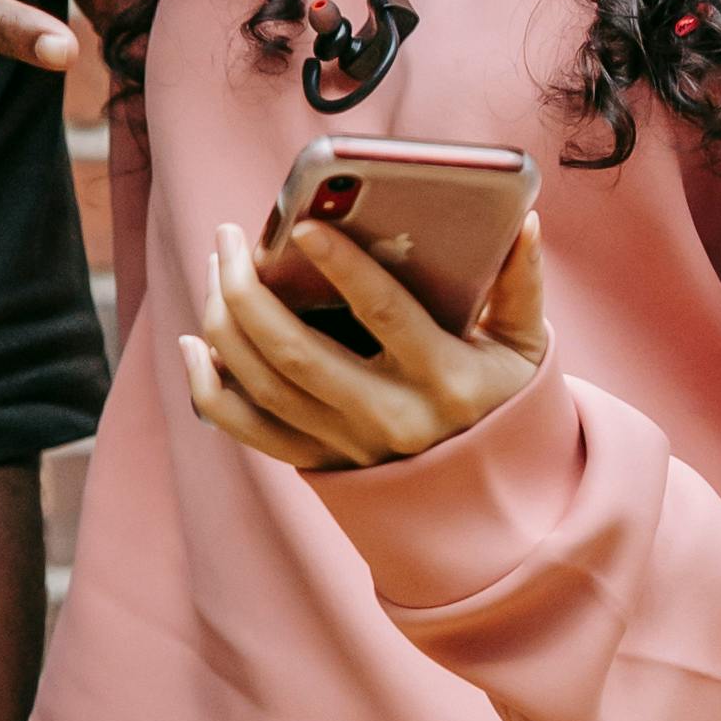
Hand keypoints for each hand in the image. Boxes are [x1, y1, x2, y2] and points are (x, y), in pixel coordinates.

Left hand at [181, 210, 547, 474]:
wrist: (487, 499)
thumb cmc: (504, 402)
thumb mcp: (525, 348)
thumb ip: (521, 285)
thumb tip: (524, 222)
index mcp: (444, 379)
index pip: (384, 315)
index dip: (342, 267)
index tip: (303, 225)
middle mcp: (389, 418)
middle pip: (297, 353)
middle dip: (249, 290)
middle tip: (227, 237)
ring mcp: (348, 446)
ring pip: (263, 384)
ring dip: (224, 322)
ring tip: (215, 266)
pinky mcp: (320, 463)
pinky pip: (248, 429)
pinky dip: (210, 389)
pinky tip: (196, 343)